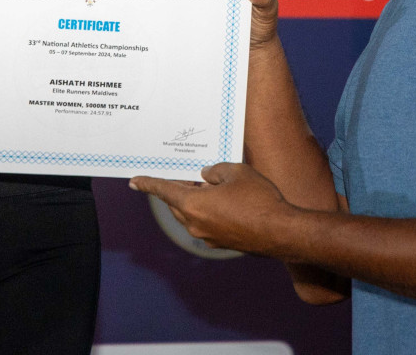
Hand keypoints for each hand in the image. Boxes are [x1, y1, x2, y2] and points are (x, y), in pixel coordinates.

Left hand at [131, 162, 294, 254]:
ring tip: (213, 186)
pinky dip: (209, 212)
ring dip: (197, 200)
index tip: (133, 181)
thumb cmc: (259, 199)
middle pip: (177, 203)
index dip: (148, 183)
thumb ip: (216, 171)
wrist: (281, 232)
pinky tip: (227, 202)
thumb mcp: (236, 172)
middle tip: (191, 175)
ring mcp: (208, 237)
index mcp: (193, 204)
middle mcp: (195, 223)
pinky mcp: (221, 243)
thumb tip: (207, 177)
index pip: (164, 191)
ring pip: (192, 214)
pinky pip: (207, 223)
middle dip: (181, 188)